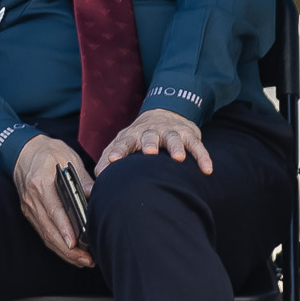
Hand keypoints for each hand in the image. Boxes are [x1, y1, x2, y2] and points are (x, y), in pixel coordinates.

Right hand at [11, 134, 91, 268]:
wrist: (23, 150)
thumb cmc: (46, 152)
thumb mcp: (66, 156)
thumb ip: (81, 177)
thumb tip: (94, 194)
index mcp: (40, 183)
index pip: (53, 210)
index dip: (64, 229)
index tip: (74, 243)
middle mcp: (32, 199)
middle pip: (49, 230)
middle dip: (68, 249)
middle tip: (87, 260)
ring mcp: (29, 208)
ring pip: (46, 236)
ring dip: (64, 252)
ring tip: (83, 261)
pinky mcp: (30, 212)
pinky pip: (44, 233)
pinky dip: (57, 245)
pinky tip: (71, 253)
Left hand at [95, 108, 213, 175]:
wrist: (164, 113)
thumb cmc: (138, 137)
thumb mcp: (121, 145)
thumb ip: (106, 163)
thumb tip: (92, 187)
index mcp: (132, 136)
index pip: (122, 142)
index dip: (117, 151)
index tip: (111, 160)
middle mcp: (151, 132)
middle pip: (148, 135)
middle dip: (149, 143)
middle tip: (148, 152)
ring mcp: (171, 132)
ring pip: (174, 138)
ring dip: (176, 147)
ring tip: (177, 158)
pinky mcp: (189, 135)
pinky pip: (197, 146)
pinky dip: (202, 157)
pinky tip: (207, 170)